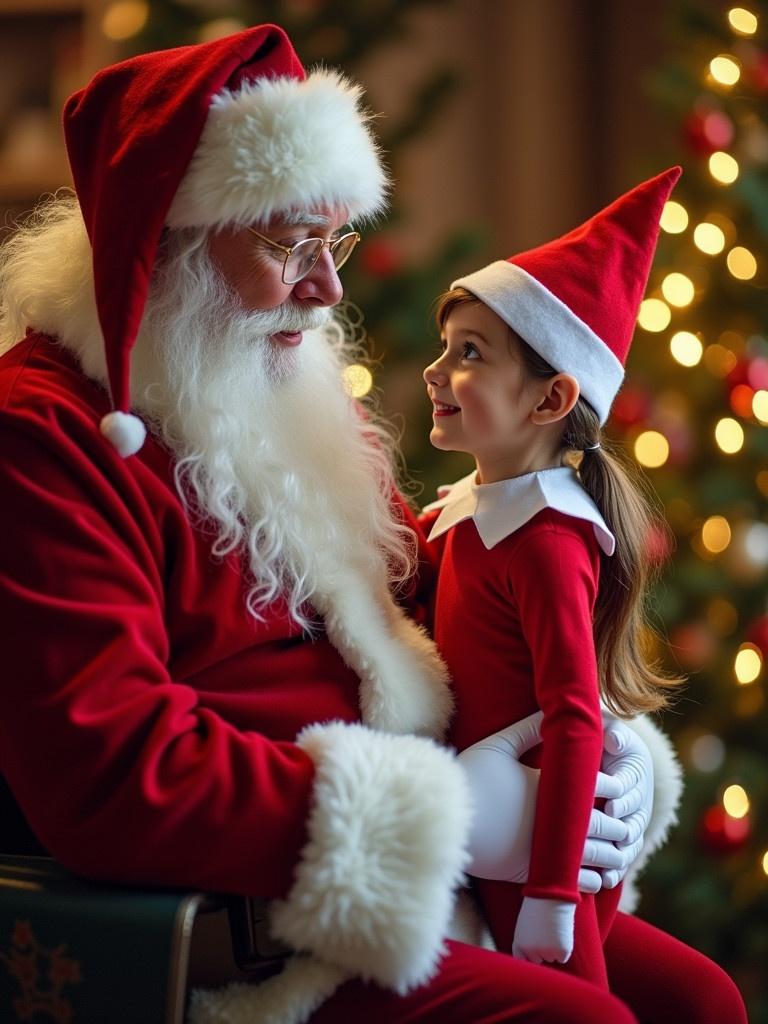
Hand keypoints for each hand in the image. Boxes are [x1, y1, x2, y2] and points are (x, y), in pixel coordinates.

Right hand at [458, 711, 652, 889]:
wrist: (445, 822)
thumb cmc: (469, 779)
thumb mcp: (496, 746)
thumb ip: (526, 729)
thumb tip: (550, 713)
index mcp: (548, 788)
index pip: (596, 786)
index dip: (611, 786)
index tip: (617, 785)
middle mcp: (552, 821)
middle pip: (601, 824)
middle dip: (618, 823)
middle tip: (627, 822)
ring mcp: (544, 850)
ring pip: (594, 856)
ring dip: (612, 854)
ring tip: (621, 851)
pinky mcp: (533, 874)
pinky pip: (573, 883)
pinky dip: (591, 880)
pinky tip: (599, 878)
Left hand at [512, 896, 574, 963]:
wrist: (551, 895)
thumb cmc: (537, 906)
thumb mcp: (524, 926)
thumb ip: (526, 943)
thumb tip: (533, 957)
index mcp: (519, 945)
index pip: (522, 961)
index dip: (528, 956)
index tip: (534, 950)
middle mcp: (531, 952)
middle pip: (537, 960)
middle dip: (541, 950)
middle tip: (545, 932)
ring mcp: (547, 953)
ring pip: (551, 958)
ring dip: (553, 948)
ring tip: (552, 928)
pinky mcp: (561, 951)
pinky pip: (562, 958)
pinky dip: (564, 948)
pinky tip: (561, 932)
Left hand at [579, 713, 653, 892]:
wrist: (608, 758)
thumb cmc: (603, 742)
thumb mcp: (609, 731)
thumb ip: (612, 732)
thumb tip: (613, 740)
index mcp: (634, 771)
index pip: (626, 785)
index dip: (617, 795)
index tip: (609, 805)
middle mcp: (639, 799)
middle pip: (631, 816)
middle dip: (617, 825)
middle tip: (600, 834)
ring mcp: (634, 820)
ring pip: (631, 840)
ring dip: (619, 851)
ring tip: (603, 862)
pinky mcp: (626, 838)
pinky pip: (624, 857)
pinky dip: (616, 869)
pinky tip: (604, 879)